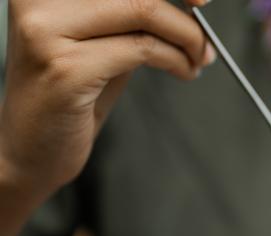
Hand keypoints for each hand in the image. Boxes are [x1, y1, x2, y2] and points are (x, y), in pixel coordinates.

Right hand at [0, 0, 214, 194]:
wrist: (29, 149)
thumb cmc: (69, 92)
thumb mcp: (102, 38)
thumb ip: (133, 14)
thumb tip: (191, 2)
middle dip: (183, 12)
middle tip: (205, 35)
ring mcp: (46, 30)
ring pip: (144, 10)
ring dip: (186, 37)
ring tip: (197, 58)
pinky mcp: (65, 68)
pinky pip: (143, 48)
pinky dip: (176, 59)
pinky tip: (184, 71)